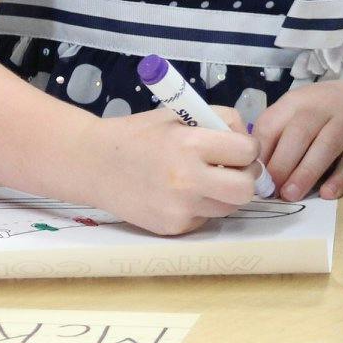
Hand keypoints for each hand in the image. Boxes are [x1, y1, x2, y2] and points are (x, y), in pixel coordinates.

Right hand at [84, 106, 260, 235]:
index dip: (247, 148)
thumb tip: (248, 143)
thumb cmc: (139, 134)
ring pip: (229, 208)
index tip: (237, 147)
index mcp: (190, 144)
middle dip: (245, 178)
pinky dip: (201, 207)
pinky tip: (179, 194)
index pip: (247, 151)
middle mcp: (187, 180)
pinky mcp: (172, 227)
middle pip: (246, 190)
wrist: (94, 164)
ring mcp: (180, 208)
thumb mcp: (177, 114)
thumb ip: (217, 122)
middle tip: (232, 169)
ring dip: (224, 194)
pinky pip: (205, 219)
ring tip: (202, 179)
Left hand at [252, 79, 342, 201]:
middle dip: (282, 164)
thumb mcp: (294, 112)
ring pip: (327, 146)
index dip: (261, 153)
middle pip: (299, 134)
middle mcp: (322, 108)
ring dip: (307, 172)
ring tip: (291, 195)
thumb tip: (253, 171)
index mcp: (295, 102)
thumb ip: (275, 135)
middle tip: (272, 190)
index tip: (253, 177)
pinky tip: (326, 194)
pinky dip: (340, 179)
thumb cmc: (320, 114)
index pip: (271, 124)